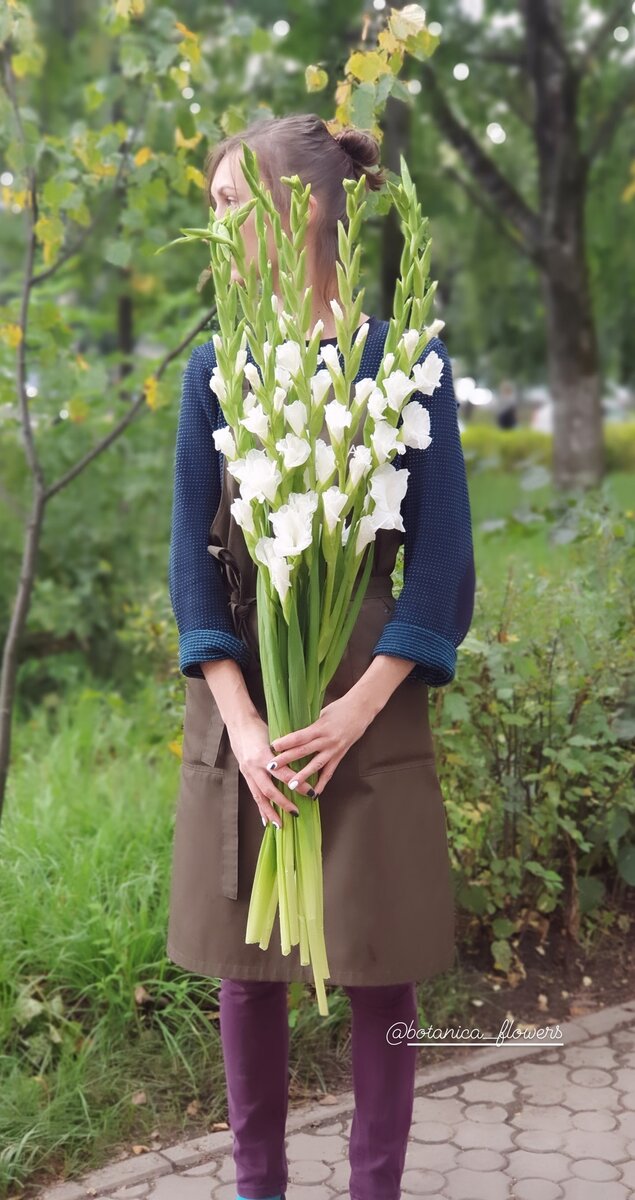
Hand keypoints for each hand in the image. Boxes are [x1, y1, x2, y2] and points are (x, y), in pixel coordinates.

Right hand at [226, 711, 315, 827]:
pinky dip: (260, 808)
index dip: (298, 784)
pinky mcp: (244, 773)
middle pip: (270, 790)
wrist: (238, 722)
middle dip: (283, 803)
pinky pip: (253, 794)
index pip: (284, 774)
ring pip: (259, 796)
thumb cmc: (260, 727)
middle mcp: (254, 766)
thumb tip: (303, 761)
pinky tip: (265, 820)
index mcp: (263, 755)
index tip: (311, 792)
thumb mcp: (274, 736)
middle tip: (296, 813)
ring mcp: (247, 771)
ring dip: (269, 812)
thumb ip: (286, 751)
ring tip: (279, 825)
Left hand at [268, 692, 370, 795]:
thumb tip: (294, 734)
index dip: (286, 742)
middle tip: (272, 767)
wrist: (362, 709)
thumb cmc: (340, 707)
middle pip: (304, 751)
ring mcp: (334, 749)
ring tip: (291, 785)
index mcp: (320, 727)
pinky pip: (329, 772)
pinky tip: (314, 794)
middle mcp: (326, 739)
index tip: (272, 747)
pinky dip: (322, 783)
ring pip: (316, 765)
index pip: (300, 736)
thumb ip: (310, 726)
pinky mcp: (340, 755)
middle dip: (287, 759)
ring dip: (303, 776)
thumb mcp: (322, 713)